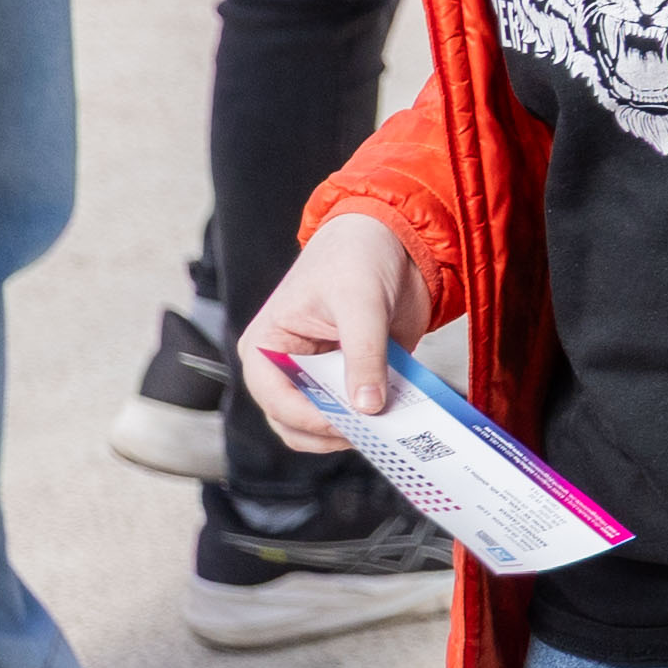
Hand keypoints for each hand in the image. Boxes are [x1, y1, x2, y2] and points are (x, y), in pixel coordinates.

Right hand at [239, 210, 433, 453]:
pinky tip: (401, 413)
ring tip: (390, 421)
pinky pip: (361, 413)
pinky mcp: (355, 380)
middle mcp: (288, 369)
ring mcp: (322, 378)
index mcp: (267, 347)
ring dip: (358, 429)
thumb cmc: (356, 254)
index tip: (347, 421)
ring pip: (327, 427)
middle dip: (333, 430)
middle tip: (373, 428)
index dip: (308, 416)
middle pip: (296, 423)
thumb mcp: (360, 302)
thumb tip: (368, 405)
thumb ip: (364, 354)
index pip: (274, 398)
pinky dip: (379, 419)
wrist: (396, 238)